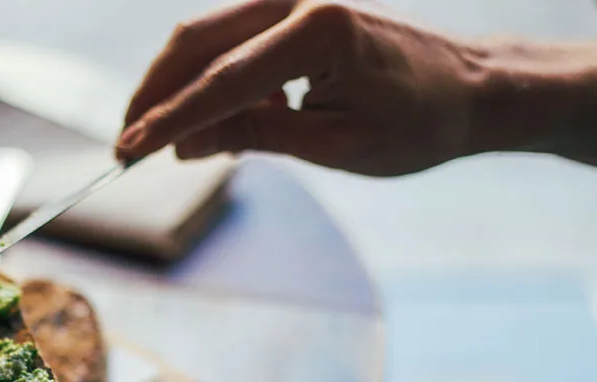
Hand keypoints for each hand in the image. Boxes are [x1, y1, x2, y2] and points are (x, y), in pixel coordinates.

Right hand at [116, 0, 493, 175]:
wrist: (470, 89)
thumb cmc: (415, 123)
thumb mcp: (331, 145)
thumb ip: (253, 135)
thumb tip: (183, 144)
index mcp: (318, 31)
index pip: (220, 82)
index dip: (169, 122)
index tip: (127, 153)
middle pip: (196, 41)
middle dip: (155, 96)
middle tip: (127, 147)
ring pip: (205, 36)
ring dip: (176, 88)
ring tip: (166, 143)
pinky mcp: (294, 9)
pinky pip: (230, 40)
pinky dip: (208, 80)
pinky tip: (214, 123)